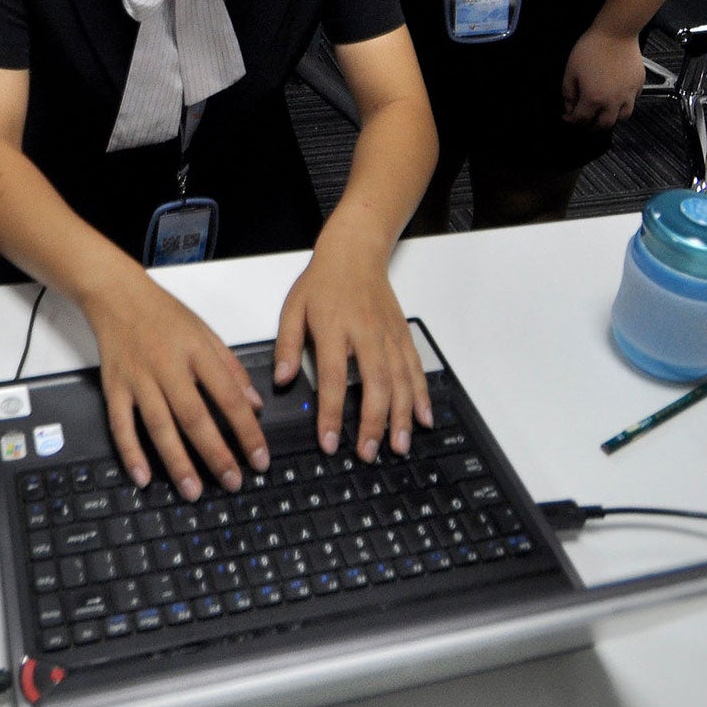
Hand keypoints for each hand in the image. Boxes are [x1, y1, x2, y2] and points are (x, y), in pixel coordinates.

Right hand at [81, 270, 268, 499]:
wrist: (116, 295)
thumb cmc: (164, 313)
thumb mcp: (206, 332)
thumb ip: (231, 369)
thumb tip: (255, 405)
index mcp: (197, 351)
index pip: (228, 397)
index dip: (247, 431)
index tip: (260, 459)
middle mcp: (167, 366)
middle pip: (194, 417)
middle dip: (216, 454)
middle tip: (232, 482)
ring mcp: (138, 378)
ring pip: (159, 426)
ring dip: (177, 462)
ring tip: (193, 491)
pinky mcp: (114, 387)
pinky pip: (121, 425)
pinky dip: (131, 453)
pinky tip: (143, 477)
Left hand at [274, 241, 430, 459]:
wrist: (356, 252)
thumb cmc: (322, 282)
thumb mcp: (293, 308)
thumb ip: (287, 345)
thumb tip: (282, 379)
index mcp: (333, 328)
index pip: (332, 378)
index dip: (331, 413)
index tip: (330, 442)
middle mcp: (366, 333)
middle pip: (375, 384)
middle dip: (374, 423)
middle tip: (368, 453)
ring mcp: (389, 335)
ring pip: (401, 381)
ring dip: (402, 416)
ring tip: (399, 447)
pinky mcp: (403, 336)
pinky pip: (416, 369)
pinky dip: (422, 396)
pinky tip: (424, 419)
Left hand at [561, 26, 646, 126]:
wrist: (616, 33)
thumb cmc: (592, 48)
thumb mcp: (571, 70)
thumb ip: (568, 92)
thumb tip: (569, 105)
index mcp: (594, 98)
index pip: (581, 119)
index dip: (571, 120)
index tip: (567, 118)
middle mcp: (613, 101)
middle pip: (604, 125)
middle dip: (592, 127)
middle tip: (586, 122)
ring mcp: (629, 94)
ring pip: (623, 117)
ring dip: (612, 119)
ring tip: (604, 114)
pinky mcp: (639, 85)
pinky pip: (633, 102)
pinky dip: (624, 105)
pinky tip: (617, 99)